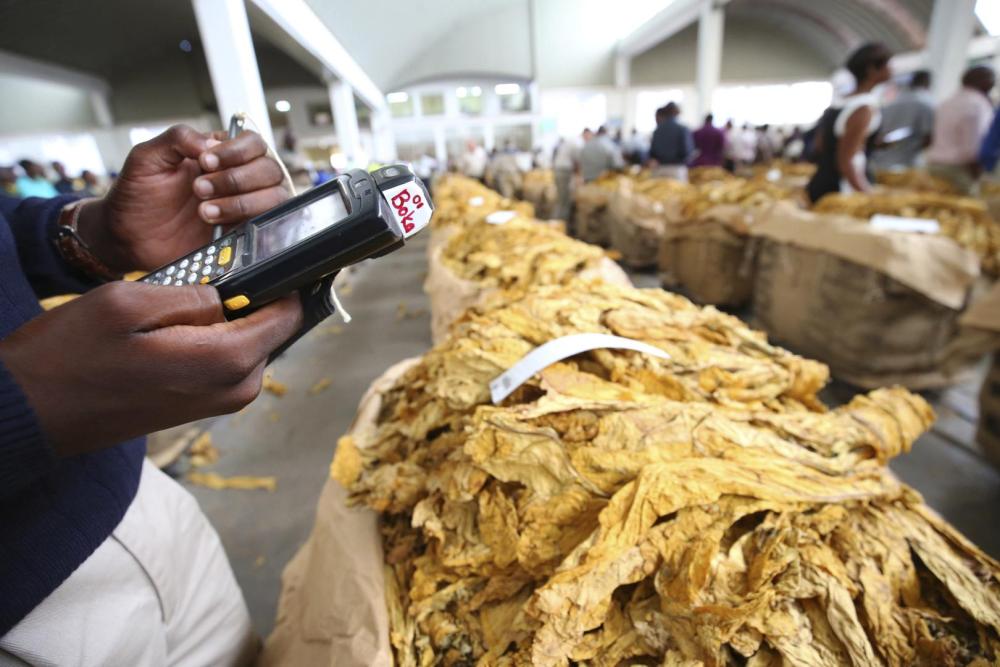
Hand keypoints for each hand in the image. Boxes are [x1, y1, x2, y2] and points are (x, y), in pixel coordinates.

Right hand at [0, 282, 301, 456]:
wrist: (32, 411)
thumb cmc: (70, 357)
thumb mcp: (126, 303)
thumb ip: (192, 295)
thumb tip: (232, 291)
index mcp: (226, 360)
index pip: (288, 313)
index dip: (281, 281)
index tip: (264, 256)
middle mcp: (236, 387)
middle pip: (270, 326)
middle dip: (246, 297)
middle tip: (198, 277)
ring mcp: (222, 400)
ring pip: (247, 340)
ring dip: (223, 317)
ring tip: (172, 303)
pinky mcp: (205, 403)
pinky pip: (226, 357)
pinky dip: (208, 336)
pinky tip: (169, 325)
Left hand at [78, 125, 286, 271]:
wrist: (128, 237)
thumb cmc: (137, 195)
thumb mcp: (147, 157)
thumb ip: (178, 138)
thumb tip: (212, 143)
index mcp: (220, 155)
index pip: (252, 143)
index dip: (235, 152)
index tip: (205, 162)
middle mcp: (238, 178)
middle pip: (269, 169)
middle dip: (235, 179)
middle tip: (198, 189)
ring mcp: (244, 207)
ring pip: (275, 197)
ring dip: (241, 202)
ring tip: (204, 211)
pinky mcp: (244, 233)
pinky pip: (267, 224)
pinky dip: (246, 221)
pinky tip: (216, 225)